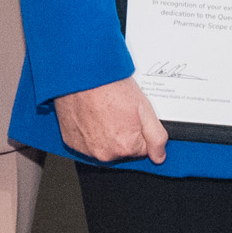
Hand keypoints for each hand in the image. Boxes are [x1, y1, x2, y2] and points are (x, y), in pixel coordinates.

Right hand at [54, 77, 169, 164]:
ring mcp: (86, 149)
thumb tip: (159, 156)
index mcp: (125, 147)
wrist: (83, 76)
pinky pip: (85, 143)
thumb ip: (156, 137)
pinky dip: (88, 132)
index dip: (139, 130)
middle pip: (122, 149)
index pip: (141, 149)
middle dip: (122, 133)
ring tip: (103, 112)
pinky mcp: (71, 142)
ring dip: (104, 134)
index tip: (131, 117)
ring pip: (103, 146)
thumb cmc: (110, 87)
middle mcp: (105, 154)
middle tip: (117, 112)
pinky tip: (90, 116)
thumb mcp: (144, 109)